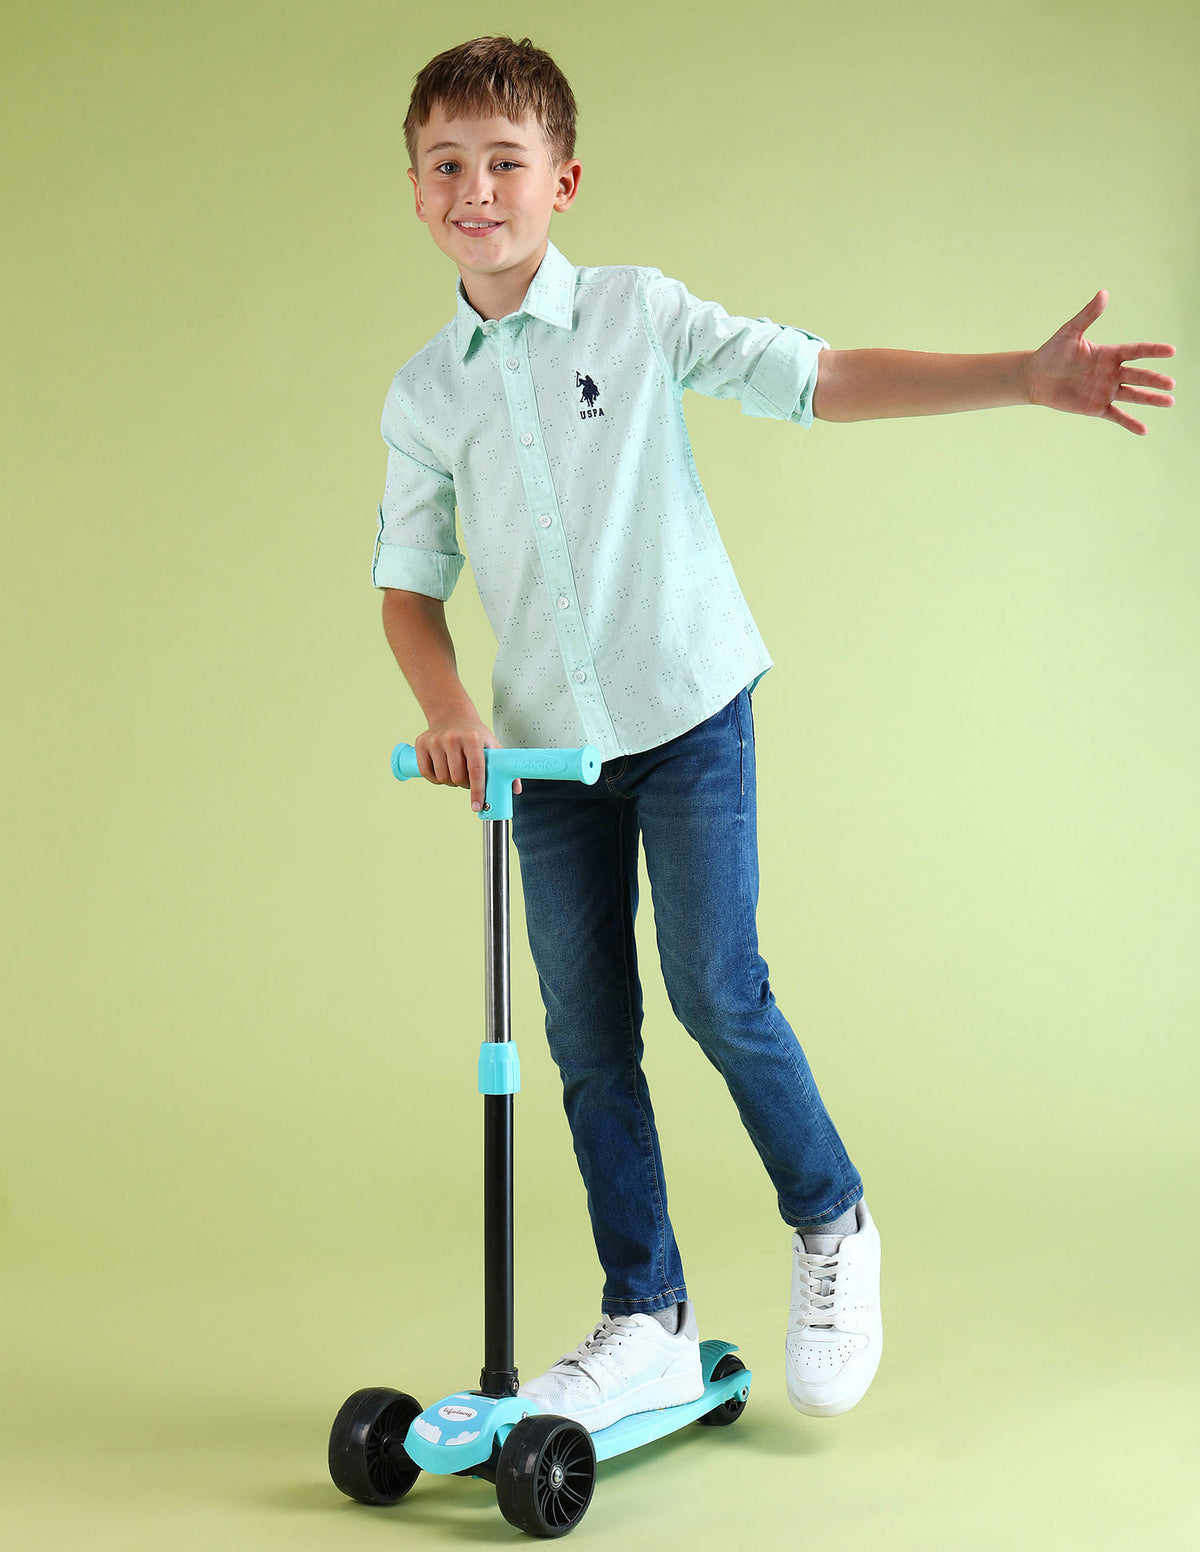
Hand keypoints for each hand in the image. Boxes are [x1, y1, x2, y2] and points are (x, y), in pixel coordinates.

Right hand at [414, 716, 521, 812]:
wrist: (452, 715)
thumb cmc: (474, 734)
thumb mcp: (492, 745)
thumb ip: (503, 767)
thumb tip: (515, 790)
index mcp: (473, 738)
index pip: (476, 771)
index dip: (477, 791)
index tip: (476, 806)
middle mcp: (452, 738)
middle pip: (457, 778)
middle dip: (464, 785)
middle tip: (468, 779)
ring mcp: (435, 740)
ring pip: (441, 777)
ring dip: (450, 782)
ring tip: (456, 771)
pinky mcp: (421, 743)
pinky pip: (426, 773)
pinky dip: (435, 778)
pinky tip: (442, 770)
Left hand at [1025, 291, 1175, 434]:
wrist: (1036, 377)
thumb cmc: (1052, 352)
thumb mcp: (1070, 332)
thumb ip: (1088, 315)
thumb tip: (1103, 293)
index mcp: (1110, 353)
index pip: (1137, 351)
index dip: (1154, 351)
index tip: (1171, 351)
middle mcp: (1112, 372)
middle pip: (1139, 375)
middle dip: (1155, 380)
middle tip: (1171, 384)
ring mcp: (1106, 391)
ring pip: (1133, 395)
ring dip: (1151, 399)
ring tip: (1170, 401)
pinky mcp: (1096, 408)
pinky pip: (1116, 415)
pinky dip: (1129, 422)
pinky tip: (1144, 430)